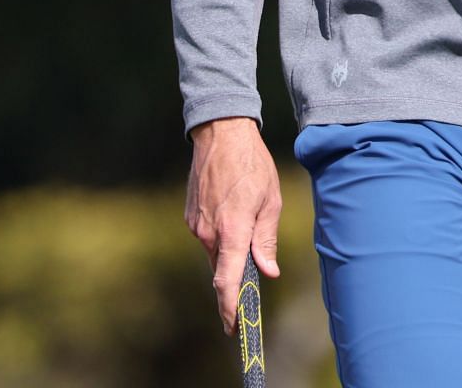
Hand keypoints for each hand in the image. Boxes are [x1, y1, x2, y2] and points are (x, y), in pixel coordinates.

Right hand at [185, 116, 282, 335]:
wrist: (220, 134)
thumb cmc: (252, 164)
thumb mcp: (270, 200)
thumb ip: (266, 238)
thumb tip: (268, 271)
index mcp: (232, 229)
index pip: (227, 280)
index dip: (230, 307)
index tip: (234, 327)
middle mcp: (209, 232)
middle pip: (221, 269)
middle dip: (235, 280)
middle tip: (252, 284)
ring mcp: (196, 224)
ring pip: (215, 253)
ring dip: (230, 253)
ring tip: (248, 227)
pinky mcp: (190, 216)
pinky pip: (207, 237)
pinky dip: (221, 237)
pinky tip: (234, 214)